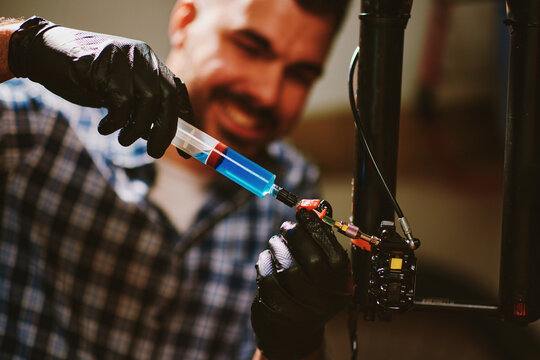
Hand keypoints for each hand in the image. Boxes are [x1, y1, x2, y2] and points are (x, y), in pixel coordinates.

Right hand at [8, 17, 192, 157]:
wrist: (44, 55)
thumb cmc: (85, 79)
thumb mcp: (119, 95)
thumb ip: (140, 109)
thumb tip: (161, 136)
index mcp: (151, 64)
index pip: (178, 93)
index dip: (185, 121)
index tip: (185, 149)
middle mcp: (143, 57)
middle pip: (168, 98)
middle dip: (165, 131)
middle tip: (154, 153)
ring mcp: (126, 58)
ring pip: (148, 101)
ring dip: (136, 129)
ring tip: (123, 138)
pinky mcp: (106, 64)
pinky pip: (122, 101)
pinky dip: (116, 122)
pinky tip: (105, 127)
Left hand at [251, 208, 351, 359]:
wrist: (292, 333)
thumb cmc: (307, 290)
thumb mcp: (321, 271)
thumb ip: (319, 244)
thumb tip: (310, 211)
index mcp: (342, 286)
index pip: (335, 255)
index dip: (318, 230)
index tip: (304, 214)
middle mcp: (327, 301)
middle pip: (313, 261)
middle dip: (296, 237)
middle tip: (286, 227)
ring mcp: (304, 311)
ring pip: (287, 269)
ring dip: (277, 248)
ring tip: (275, 243)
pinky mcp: (279, 314)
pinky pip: (268, 280)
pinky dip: (264, 264)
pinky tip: (265, 259)